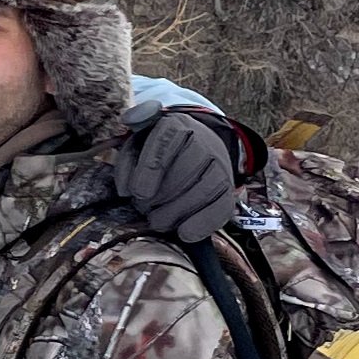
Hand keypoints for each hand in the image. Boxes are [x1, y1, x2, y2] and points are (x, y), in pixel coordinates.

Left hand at [117, 107, 256, 241]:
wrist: (199, 150)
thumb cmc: (161, 148)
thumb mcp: (143, 134)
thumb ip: (133, 129)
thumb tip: (129, 134)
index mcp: (177, 125)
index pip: (165, 141)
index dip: (150, 170)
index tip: (136, 193)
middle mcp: (203, 143)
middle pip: (182, 172)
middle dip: (158, 198)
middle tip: (143, 208)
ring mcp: (220, 167)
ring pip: (201, 191)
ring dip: (174, 213)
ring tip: (157, 220)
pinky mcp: (228, 190)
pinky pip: (220, 208)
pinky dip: (201, 224)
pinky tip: (184, 232)